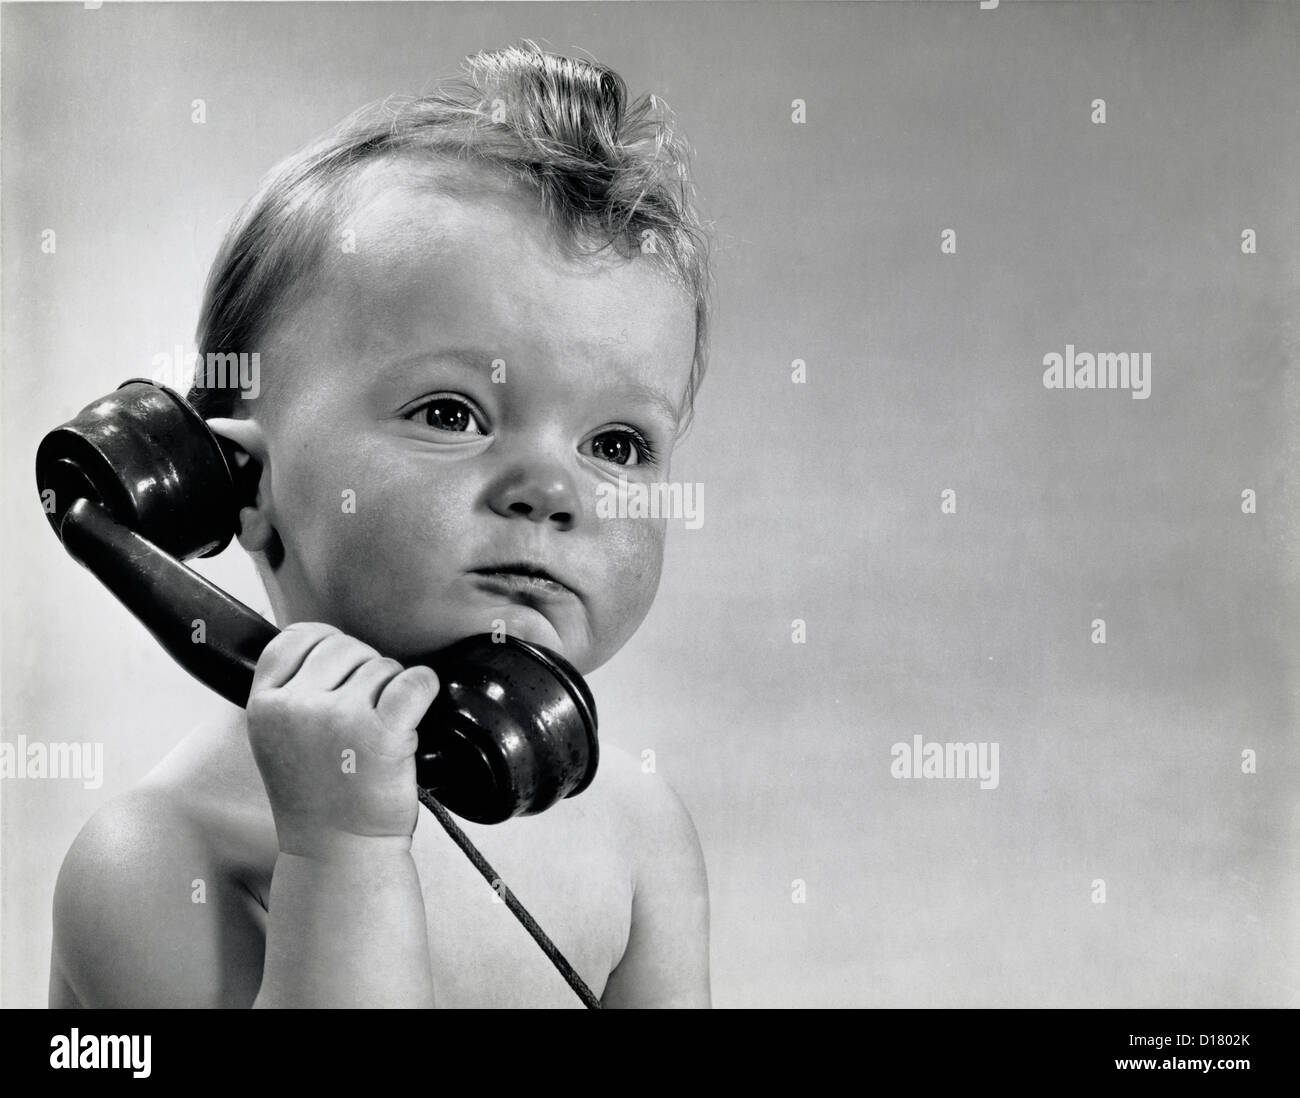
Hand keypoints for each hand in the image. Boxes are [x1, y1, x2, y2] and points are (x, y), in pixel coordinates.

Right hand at [245, 622, 438, 858]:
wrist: (338, 854)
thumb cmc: (316, 799)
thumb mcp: (277, 740)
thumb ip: (291, 693)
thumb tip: (329, 646)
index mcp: (263, 706)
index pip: (297, 638)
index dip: (327, 644)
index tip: (343, 669)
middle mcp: (295, 707)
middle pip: (345, 647)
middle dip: (364, 670)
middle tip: (367, 713)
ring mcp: (337, 718)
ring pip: (382, 665)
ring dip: (392, 689)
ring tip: (381, 730)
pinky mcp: (380, 732)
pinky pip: (413, 681)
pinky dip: (425, 686)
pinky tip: (419, 704)